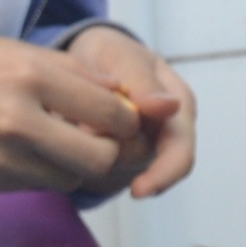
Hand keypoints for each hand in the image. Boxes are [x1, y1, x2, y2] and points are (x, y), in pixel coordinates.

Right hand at [0, 30, 146, 193]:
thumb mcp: (8, 48)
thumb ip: (69, 72)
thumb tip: (122, 95)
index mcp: (30, 75)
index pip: (113, 111)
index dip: (128, 116)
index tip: (122, 111)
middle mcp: (19, 120)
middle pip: (102, 156)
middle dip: (111, 149)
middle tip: (102, 134)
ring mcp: (0, 158)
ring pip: (72, 178)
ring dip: (78, 164)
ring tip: (63, 139)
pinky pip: (37, 185)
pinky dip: (45, 172)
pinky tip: (30, 150)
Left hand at [65, 25, 195, 198]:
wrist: (86, 61)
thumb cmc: (110, 56)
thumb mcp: (123, 57)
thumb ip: (142, 82)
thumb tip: (167, 108)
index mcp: (178, 109)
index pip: (180, 155)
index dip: (163, 175)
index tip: (137, 190)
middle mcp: (162, 135)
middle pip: (141, 165)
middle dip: (111, 153)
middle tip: (81, 125)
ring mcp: (135, 150)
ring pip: (112, 169)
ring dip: (89, 149)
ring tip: (70, 117)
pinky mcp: (107, 160)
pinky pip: (90, 170)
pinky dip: (75, 153)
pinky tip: (65, 130)